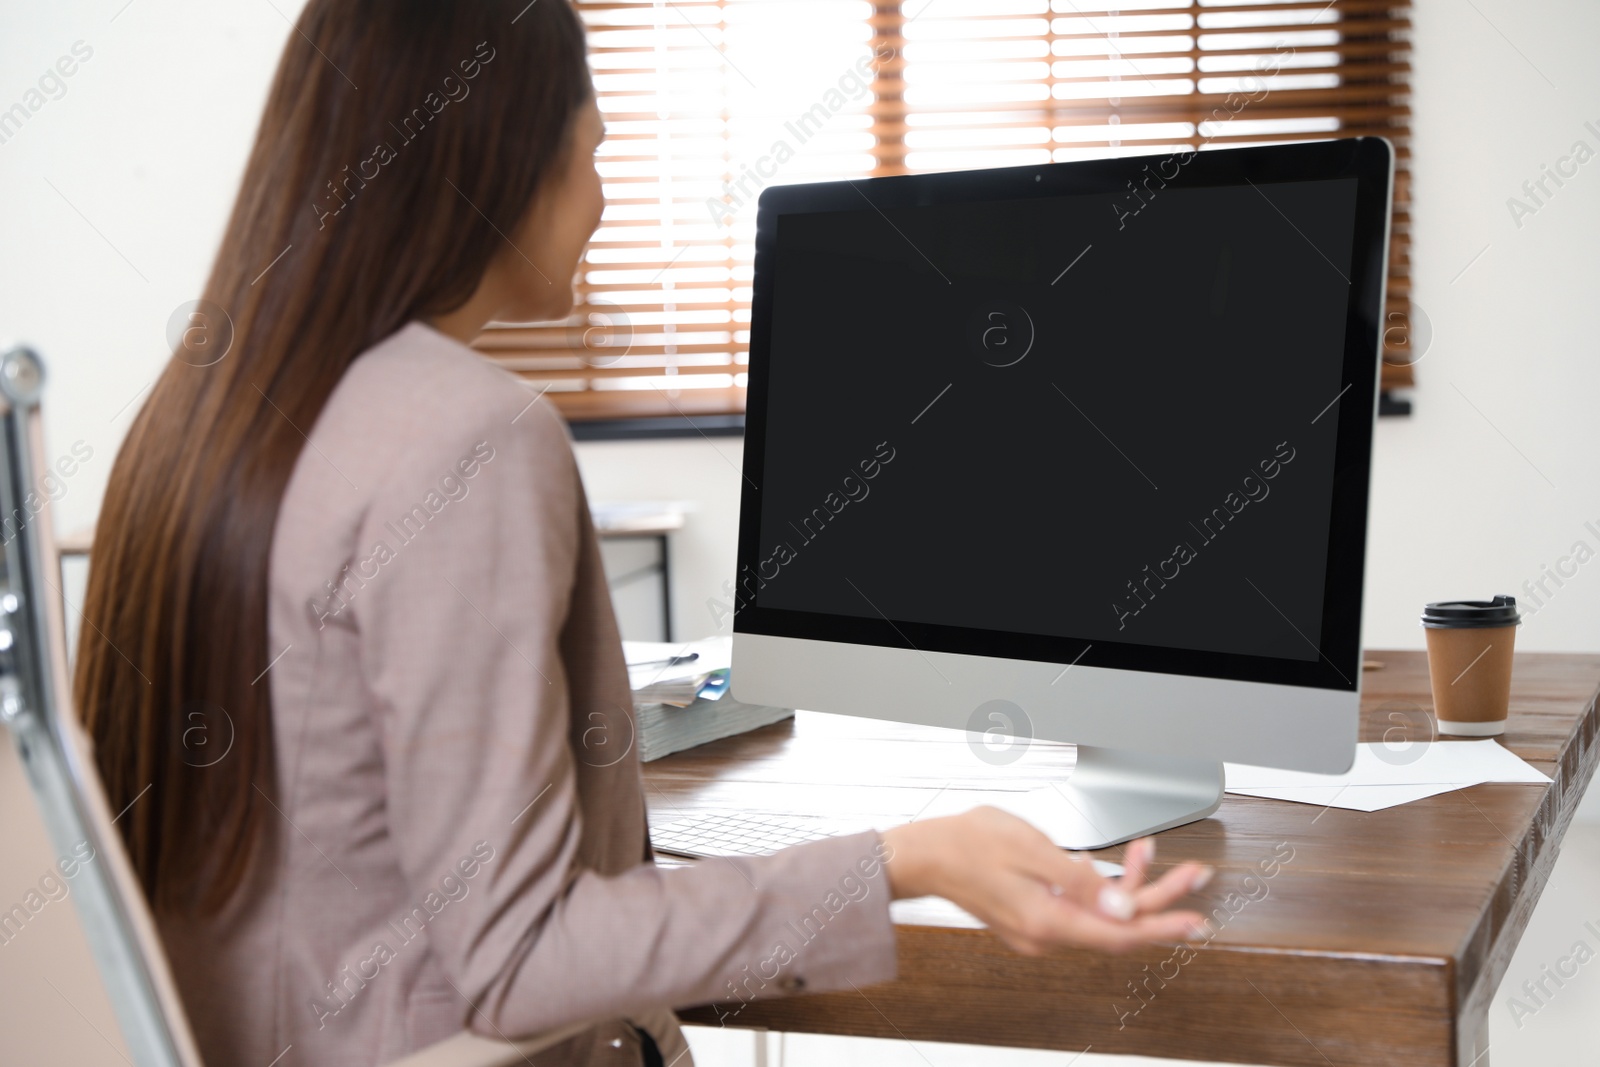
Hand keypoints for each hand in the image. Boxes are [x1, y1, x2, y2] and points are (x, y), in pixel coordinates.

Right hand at [879, 806, 1212, 955]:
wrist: (924, 855)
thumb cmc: (966, 844)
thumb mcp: (1029, 849)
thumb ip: (1079, 880)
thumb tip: (1123, 907)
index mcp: (1047, 921)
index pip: (1120, 934)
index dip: (1163, 925)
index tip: (1195, 919)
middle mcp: (1046, 934)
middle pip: (1117, 925)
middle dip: (1157, 897)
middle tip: (1192, 875)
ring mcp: (1039, 929)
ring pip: (1100, 915)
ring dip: (1128, 886)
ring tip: (1150, 851)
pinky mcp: (1035, 917)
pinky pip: (1080, 910)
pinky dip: (1100, 887)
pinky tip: (1109, 862)